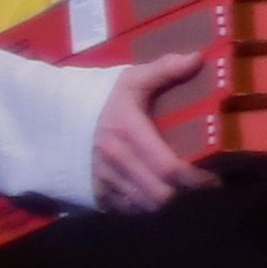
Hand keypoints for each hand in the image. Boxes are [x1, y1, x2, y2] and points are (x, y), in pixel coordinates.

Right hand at [91, 52, 220, 211]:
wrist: (52, 114)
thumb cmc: (99, 98)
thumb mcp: (130, 80)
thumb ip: (164, 70)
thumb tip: (197, 58)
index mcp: (129, 133)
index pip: (169, 168)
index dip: (196, 180)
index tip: (213, 181)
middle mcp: (117, 161)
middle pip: (161, 195)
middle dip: (183, 194)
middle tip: (197, 185)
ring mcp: (103, 180)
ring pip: (145, 206)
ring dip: (164, 201)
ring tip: (177, 189)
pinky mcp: (94, 192)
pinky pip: (126, 209)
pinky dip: (143, 205)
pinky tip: (151, 191)